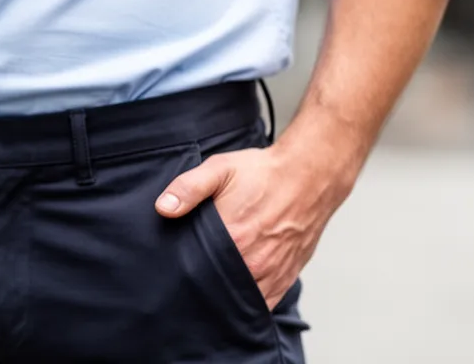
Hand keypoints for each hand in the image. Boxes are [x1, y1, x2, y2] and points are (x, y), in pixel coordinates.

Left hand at [155, 145, 353, 308]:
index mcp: (232, 237)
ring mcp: (271, 273)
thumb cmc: (264, 173)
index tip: (172, 272)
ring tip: (210, 289)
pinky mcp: (285, 277)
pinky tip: (235, 295)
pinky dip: (248, 303)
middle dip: (201, 289)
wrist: (310, 176)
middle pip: (217, 289)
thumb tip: (163, 208)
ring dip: (225, 298)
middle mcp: (253, 261)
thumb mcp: (219, 170)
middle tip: (188, 281)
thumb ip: (188, 188)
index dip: (182, 274)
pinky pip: (264, 303)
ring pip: (240, 300)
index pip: (197, 271)